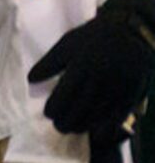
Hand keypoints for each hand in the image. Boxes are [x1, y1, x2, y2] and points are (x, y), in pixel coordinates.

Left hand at [27, 0, 154, 133]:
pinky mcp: (131, 92)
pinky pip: (118, 114)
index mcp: (81, 66)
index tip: (48, 113)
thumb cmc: (93, 37)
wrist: (129, 30)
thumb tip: (31, 79)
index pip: (63, 95)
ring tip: (73, 129)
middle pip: (79, 108)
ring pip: (97, 114)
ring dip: (83, 125)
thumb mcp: (67, 43)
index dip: (54, 108)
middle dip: (66, 121)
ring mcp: (117, 87)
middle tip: (59, 126)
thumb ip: (49, 63)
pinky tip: (97, 131)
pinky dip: (107, 126)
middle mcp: (99, 79)